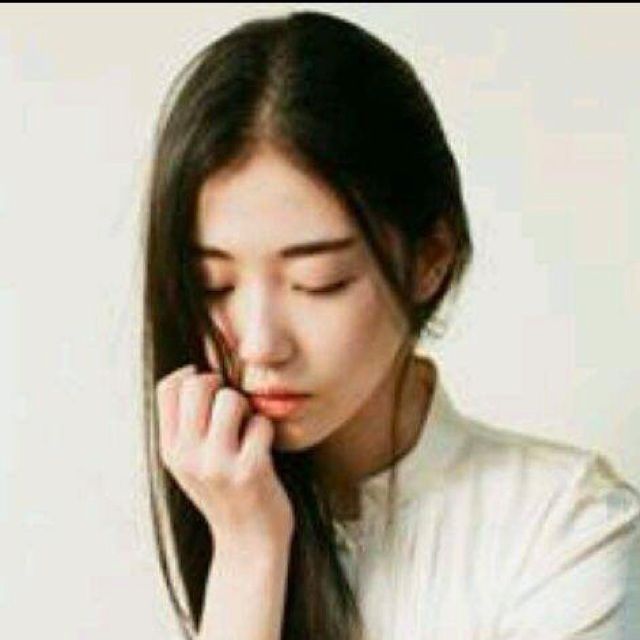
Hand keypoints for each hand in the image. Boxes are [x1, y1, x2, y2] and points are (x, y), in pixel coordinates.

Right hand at [155, 363, 294, 550]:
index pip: (168, 386)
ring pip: (231, 398)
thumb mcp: (191, 462)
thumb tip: (192, 371)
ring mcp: (217, 465)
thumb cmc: (224, 491)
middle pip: (198, 384)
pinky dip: (265, 430)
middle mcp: (187, 456)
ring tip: (247, 429)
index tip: (210, 395)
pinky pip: (261, 423)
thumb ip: (186, 424)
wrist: (248, 544)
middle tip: (232, 409)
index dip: (193, 377)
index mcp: (170, 449)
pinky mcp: (250, 472)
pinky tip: (262, 449)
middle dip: (221, 387)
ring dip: (246, 409)